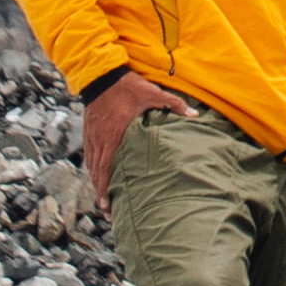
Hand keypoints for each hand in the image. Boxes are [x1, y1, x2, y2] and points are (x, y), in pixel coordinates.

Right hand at [79, 71, 193, 202]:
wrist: (101, 74)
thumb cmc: (128, 86)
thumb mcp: (153, 94)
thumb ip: (174, 105)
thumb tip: (195, 115)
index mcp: (114, 134)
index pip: (107, 168)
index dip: (106, 188)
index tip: (108, 205)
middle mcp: (100, 139)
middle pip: (97, 173)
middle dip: (101, 193)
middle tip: (108, 212)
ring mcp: (92, 136)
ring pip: (92, 166)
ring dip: (97, 184)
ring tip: (103, 202)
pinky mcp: (89, 132)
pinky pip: (89, 156)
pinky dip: (93, 169)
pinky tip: (98, 179)